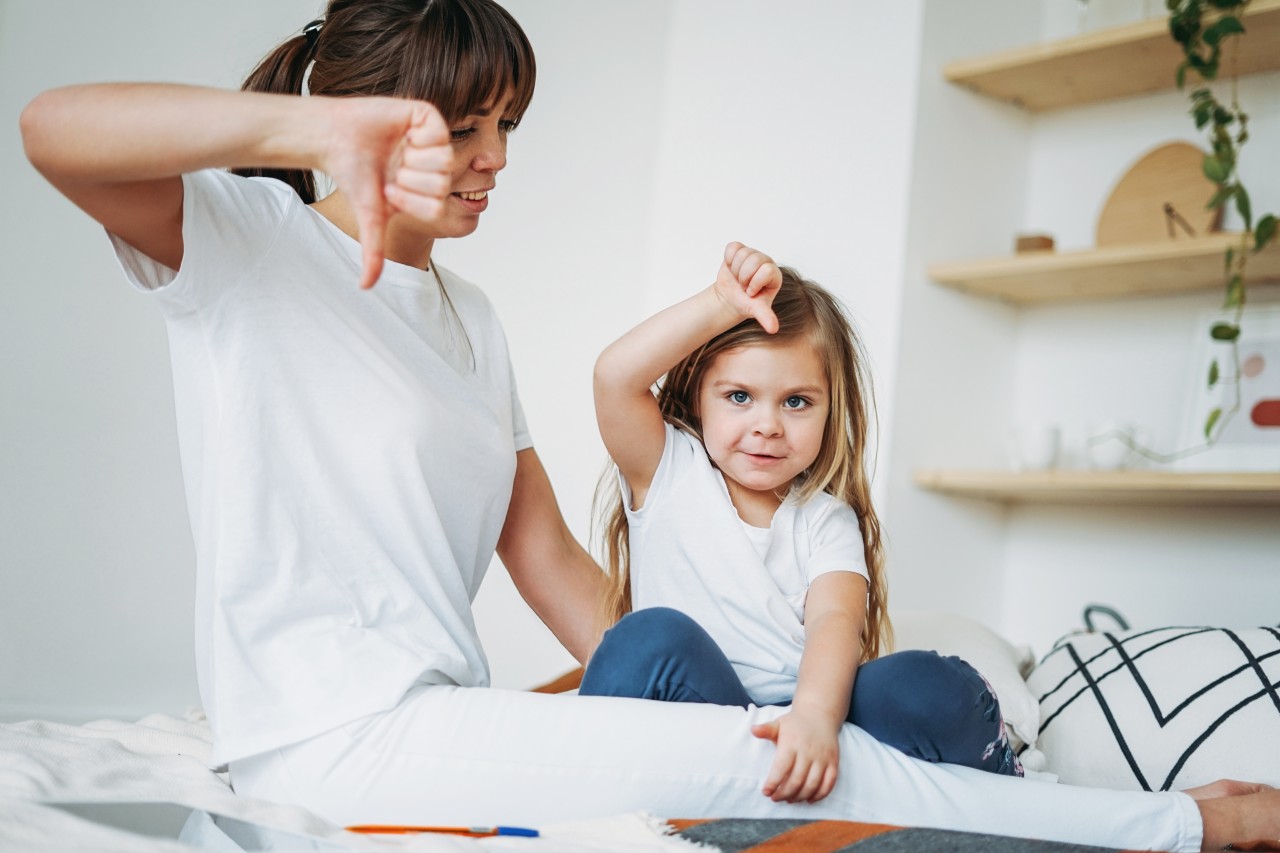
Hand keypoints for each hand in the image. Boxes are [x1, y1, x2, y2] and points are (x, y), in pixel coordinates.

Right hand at [320, 97, 452, 288]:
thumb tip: (365, 288)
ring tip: (396, 153)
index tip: (389, 190)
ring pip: (446, 160)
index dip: (412, 201)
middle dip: (412, 181)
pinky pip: (440, 134)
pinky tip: (402, 135)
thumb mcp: (370, 217)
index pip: (438, 205)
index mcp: (425, 189)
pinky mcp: (427, 117)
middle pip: (444, 184)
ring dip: (414, 160)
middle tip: (392, 171)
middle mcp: (432, 166)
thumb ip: (374, 252)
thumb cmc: (352, 175)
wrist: (335, 137)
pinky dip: (418, 138)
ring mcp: (432, 141)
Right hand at [713, 241, 781, 332]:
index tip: (751, 292)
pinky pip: (732, 248)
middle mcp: (766, 261)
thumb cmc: (746, 303)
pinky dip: (728, 260)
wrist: (730, 297)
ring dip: (735, 270)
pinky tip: (732, 268)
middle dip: (743, 277)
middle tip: (743, 285)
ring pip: (742, 254)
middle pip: (753, 260)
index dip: (754, 283)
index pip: (766, 270)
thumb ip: (765, 316)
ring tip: (738, 278)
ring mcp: (753, 253)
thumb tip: (773, 329)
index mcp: (774, 274)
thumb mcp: (756, 310)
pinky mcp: (740, 249)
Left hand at [750, 709, 839, 803]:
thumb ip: (766, 730)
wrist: (820, 714)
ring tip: (789, 800)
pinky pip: (829, 783)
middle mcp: (808, 751)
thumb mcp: (779, 723)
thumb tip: (753, 730)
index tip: (766, 792)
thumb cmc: (795, 723)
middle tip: (776, 798)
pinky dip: (819, 795)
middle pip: (796, 780)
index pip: (782, 767)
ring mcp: (823, 758)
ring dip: (800, 797)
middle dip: (784, 793)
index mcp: (792, 743)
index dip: (773, 783)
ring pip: (812, 785)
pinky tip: (808, 799)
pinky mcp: (833, 762)